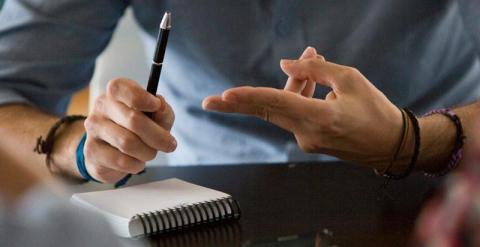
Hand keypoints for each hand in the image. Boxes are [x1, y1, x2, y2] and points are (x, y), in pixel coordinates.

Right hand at [84, 78, 175, 182]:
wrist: (113, 150)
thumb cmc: (139, 128)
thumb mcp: (156, 116)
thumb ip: (163, 110)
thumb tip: (161, 107)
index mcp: (115, 92)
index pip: (121, 88)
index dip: (142, 98)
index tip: (156, 106)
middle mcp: (101, 107)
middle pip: (133, 120)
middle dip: (158, 136)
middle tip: (169, 144)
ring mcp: (93, 129)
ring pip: (128, 143)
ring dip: (148, 152)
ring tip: (150, 153)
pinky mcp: (92, 152)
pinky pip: (122, 161)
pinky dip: (136, 164)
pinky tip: (136, 161)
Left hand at [202, 47, 402, 169]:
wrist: (391, 145)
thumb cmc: (376, 111)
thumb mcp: (351, 80)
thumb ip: (316, 70)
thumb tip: (286, 64)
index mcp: (320, 119)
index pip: (277, 104)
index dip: (249, 97)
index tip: (225, 96)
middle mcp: (308, 133)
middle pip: (266, 112)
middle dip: (237, 104)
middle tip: (208, 103)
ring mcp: (307, 140)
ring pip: (284, 108)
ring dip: (291, 84)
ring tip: (312, 58)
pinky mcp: (310, 141)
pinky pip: (295, 114)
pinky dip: (299, 96)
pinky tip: (311, 81)